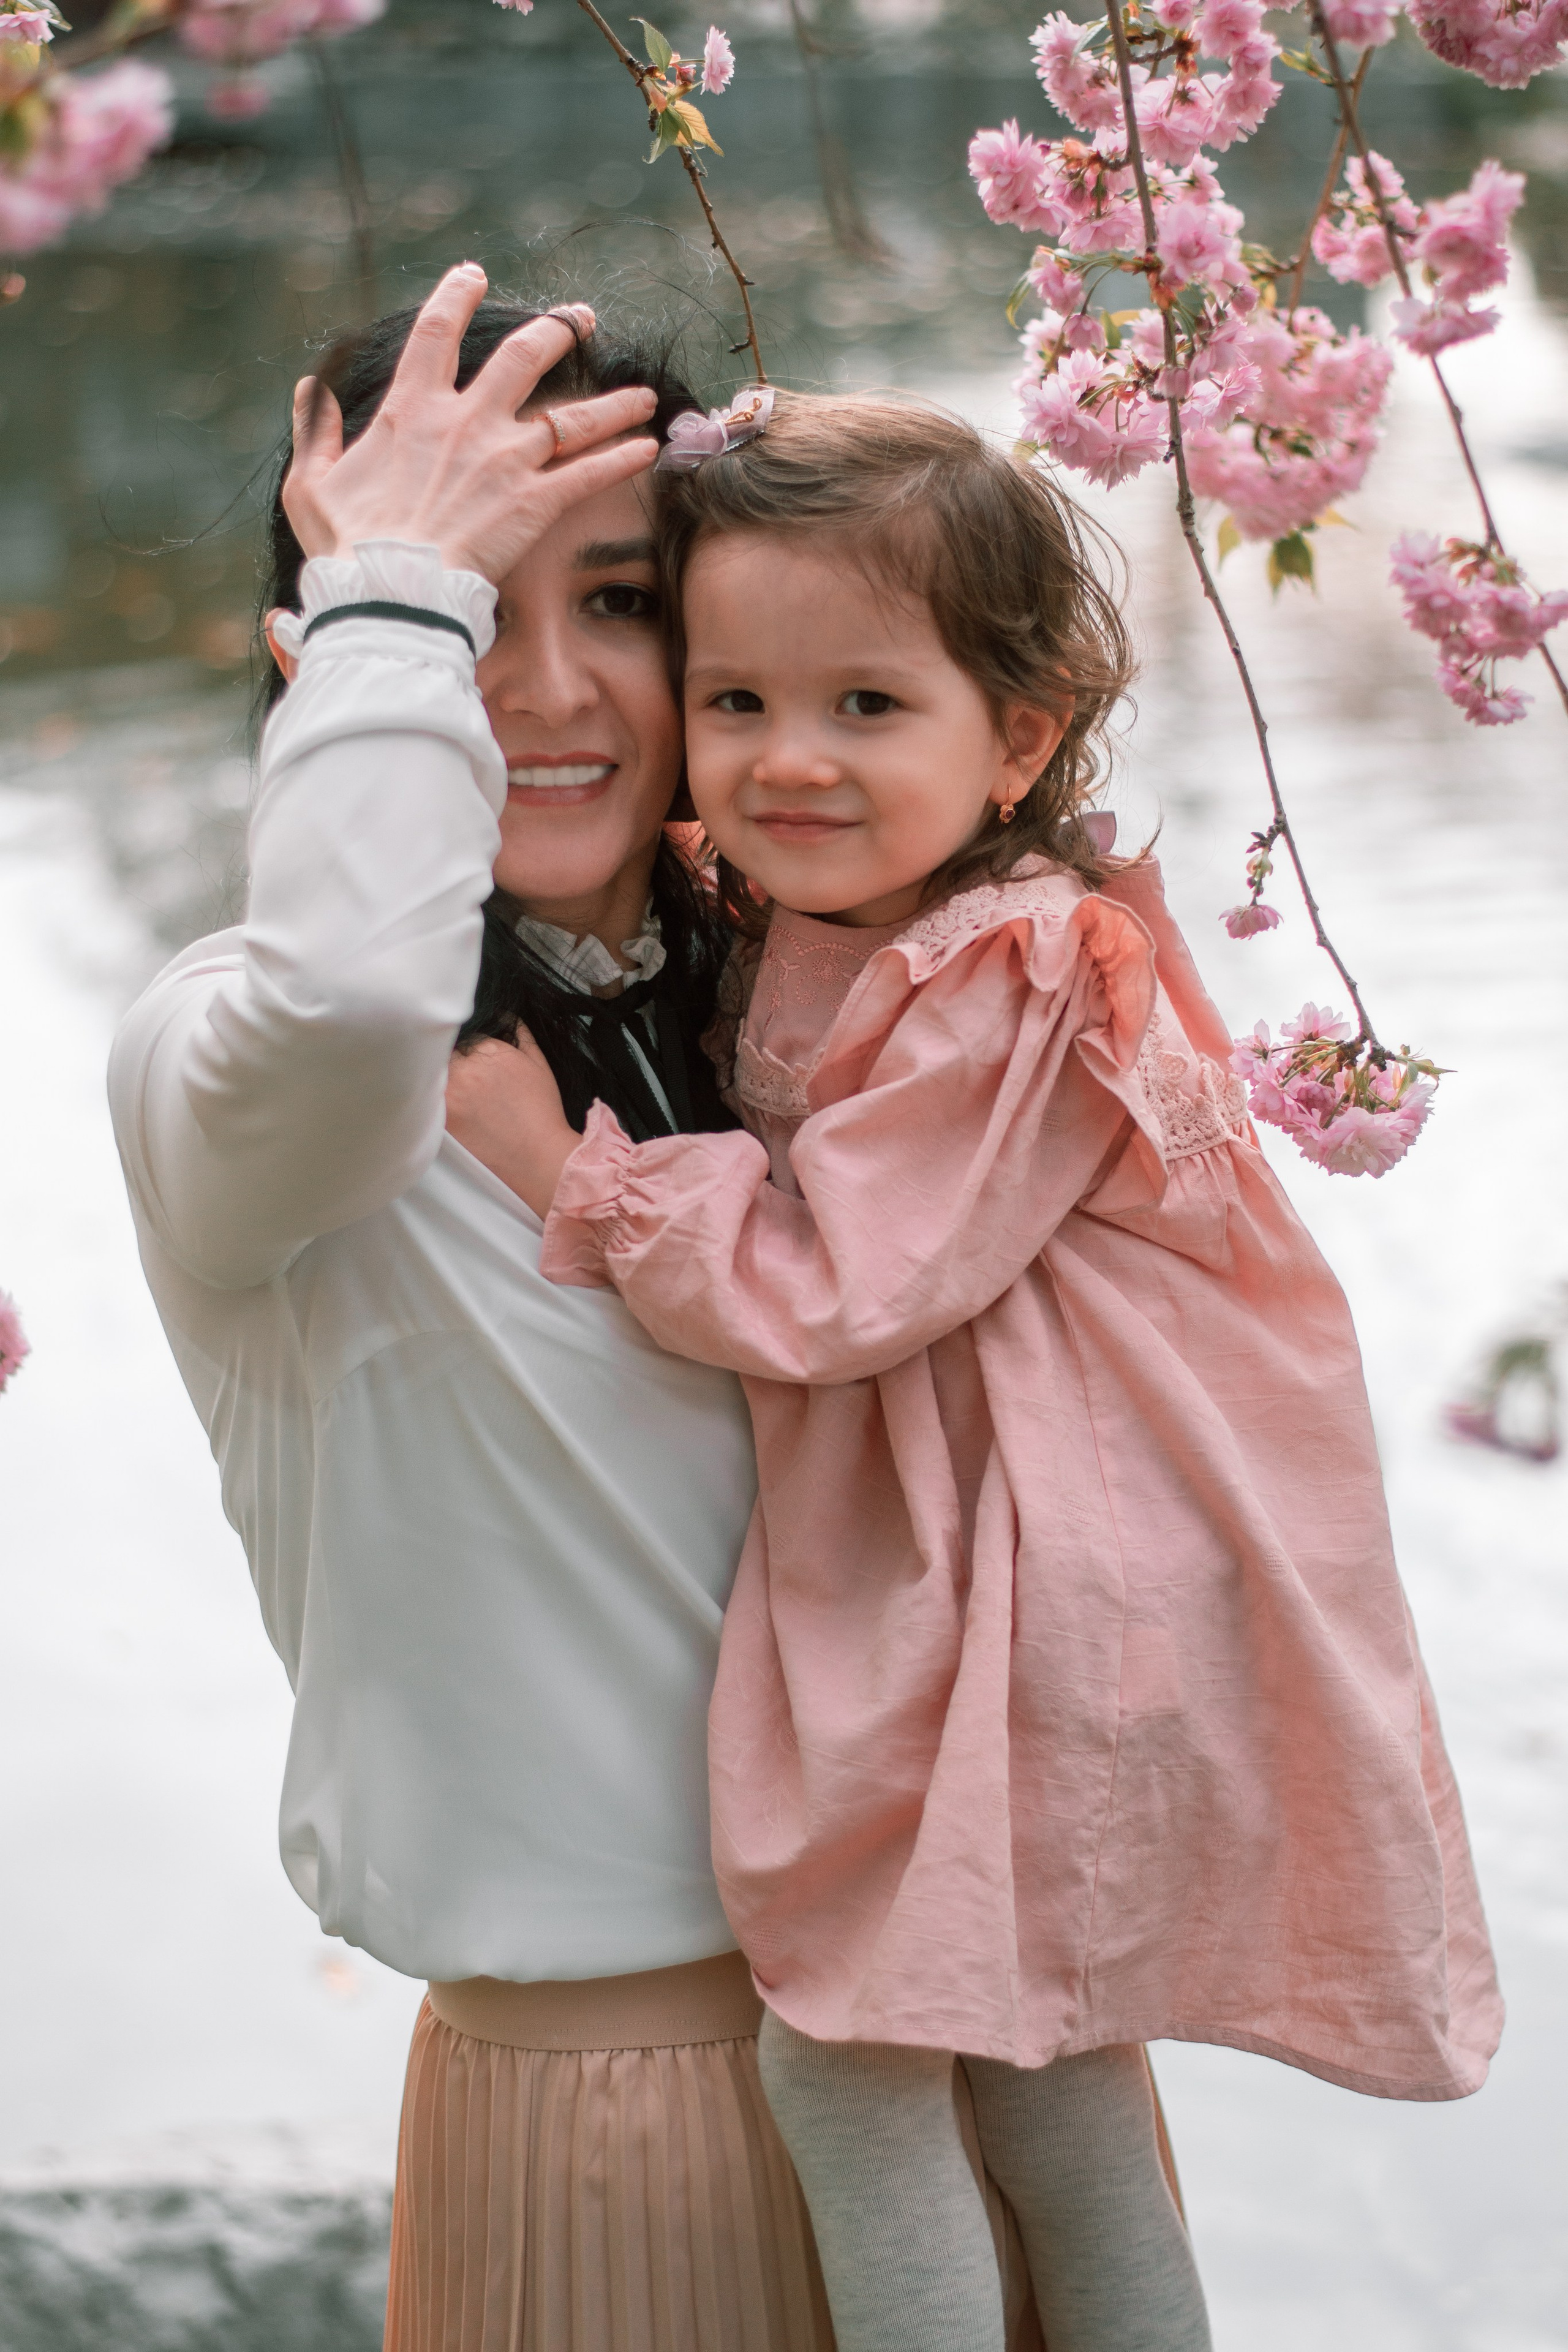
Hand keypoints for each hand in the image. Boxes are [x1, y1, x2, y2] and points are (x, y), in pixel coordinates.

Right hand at [283, 265, 658, 582]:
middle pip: (525, 356)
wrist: (391, 594)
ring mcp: (505, 460)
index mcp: (411, 409)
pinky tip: (648, 450)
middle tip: (582, 319)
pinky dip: (621, 459)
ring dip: (613, 402)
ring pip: (572, 415)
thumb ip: (314, 431)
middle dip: (559, 331)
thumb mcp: (311, 483)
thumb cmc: (346, 547)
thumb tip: (309, 388)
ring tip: (644, 395)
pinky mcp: (534, 504)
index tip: (474, 275)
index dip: (456, 296)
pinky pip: (588, 474)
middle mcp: (466, 421)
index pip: (437, 331)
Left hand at [445, 1030, 580, 1219]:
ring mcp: (451, 1093)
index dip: (463, 1047)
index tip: (468, 1060)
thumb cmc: (541, 1113)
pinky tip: (449, 1112)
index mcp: (489, 1050)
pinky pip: (427, 1100)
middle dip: (447, 1061)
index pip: (459, 1034)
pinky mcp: (441, 1118)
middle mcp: (466, 1067)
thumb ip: (519, 1032)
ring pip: (431, 1074)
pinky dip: (431, 1102)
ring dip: (436, 1079)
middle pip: (441, 1052)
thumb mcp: (538, 1063)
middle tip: (460, 1079)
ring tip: (457, 1097)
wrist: (538, 1157)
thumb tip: (502, 1014)